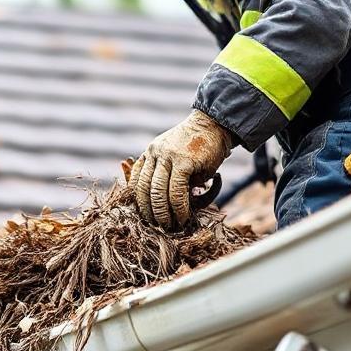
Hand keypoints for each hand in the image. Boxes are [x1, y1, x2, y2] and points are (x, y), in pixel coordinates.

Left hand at [129, 110, 233, 229]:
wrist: (215, 125)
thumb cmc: (197, 147)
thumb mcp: (176, 159)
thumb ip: (166, 175)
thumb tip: (161, 204)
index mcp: (149, 153)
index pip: (135, 181)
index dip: (139, 201)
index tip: (145, 215)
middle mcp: (154, 153)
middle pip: (143, 189)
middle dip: (148, 211)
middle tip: (156, 225)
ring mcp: (168, 157)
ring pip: (158, 191)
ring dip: (162, 212)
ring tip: (169, 225)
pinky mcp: (184, 162)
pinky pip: (176, 190)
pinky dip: (179, 207)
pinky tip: (182, 216)